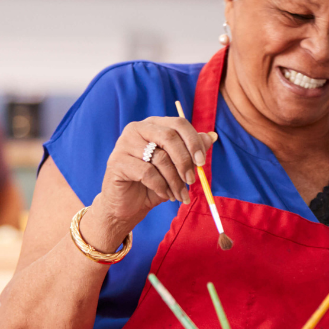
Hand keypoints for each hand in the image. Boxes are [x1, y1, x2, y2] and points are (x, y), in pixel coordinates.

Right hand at [91, 116, 216, 236]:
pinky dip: (161, 186)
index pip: (179, 123)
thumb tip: (212, 136)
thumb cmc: (155, 182)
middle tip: (192, 180)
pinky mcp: (117, 162)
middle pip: (169, 137)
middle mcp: (137, 129)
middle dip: (185, 161)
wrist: (128, 204)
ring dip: (175, 180)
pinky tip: (165, 194)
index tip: (202, 162)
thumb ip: (192, 150)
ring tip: (180, 194)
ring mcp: (124, 144)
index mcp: (154, 124)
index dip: (194, 142)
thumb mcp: (178, 166)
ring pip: (160, 158)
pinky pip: (147, 173)